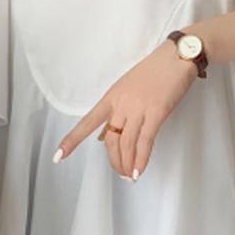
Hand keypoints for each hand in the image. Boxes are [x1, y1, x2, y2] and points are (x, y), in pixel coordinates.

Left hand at [53, 38, 197, 180]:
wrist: (176, 57)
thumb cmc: (154, 72)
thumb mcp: (127, 88)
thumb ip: (116, 112)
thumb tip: (104, 136)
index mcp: (111, 97)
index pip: (87, 122)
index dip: (72, 140)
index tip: (58, 156)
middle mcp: (121, 104)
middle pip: (110, 140)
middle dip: (113, 160)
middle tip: (119, 172)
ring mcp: (138, 108)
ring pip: (126, 144)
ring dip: (126, 164)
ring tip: (128, 176)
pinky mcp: (157, 113)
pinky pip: (145, 142)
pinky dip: (141, 160)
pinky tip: (138, 172)